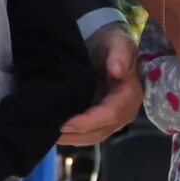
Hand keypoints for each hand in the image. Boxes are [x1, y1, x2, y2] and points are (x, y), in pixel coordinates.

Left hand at [59, 25, 140, 145]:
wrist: (107, 45)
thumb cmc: (112, 43)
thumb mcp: (118, 42)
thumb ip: (120, 55)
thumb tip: (117, 71)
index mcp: (130, 94)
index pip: (111, 114)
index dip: (89, 122)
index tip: (67, 124)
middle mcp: (124, 111)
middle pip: (100, 131)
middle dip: (76, 134)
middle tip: (51, 132)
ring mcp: (112, 118)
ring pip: (92, 136)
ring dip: (71, 138)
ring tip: (49, 134)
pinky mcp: (99, 119)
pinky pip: (86, 133)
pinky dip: (71, 135)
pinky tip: (54, 131)